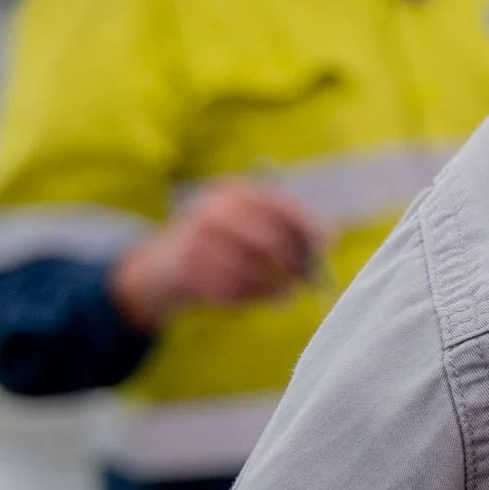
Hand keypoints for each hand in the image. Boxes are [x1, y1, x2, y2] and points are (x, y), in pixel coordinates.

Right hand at [109, 182, 327, 329]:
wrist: (160, 264)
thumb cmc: (221, 244)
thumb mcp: (245, 225)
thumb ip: (282, 232)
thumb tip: (321, 251)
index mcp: (232, 192)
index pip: (279, 205)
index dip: (307, 226)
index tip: (327, 245)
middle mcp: (213, 211)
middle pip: (268, 239)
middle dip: (294, 262)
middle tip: (308, 278)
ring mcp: (197, 241)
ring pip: (252, 270)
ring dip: (275, 286)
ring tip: (284, 293)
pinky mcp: (188, 272)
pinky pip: (233, 291)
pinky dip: (252, 298)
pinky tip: (256, 296)